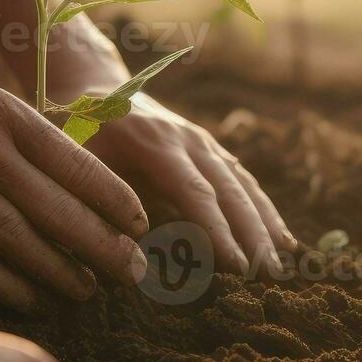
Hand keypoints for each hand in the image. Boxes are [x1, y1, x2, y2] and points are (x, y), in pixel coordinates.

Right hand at [0, 52, 149, 310]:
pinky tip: (34, 300)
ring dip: (63, 275)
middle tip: (134, 272)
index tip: (141, 226)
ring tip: (90, 292)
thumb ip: (25, 132)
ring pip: (24, 244)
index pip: (80, 166)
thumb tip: (76, 173)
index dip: (117, 202)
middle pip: (61, 213)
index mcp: (8, 115)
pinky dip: (10, 286)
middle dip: (106, 249)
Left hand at [84, 94, 295, 273]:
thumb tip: (127, 251)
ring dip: (266, 224)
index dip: (217, 232)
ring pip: (243, 185)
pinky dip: (265, 211)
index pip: (195, 193)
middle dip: (252, 234)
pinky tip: (283, 239)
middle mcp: (188, 139)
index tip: (237, 267)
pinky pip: (243, 181)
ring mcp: (203, 142)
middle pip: (229, 190)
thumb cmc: (77, 130)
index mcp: (155, 143)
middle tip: (269, 275)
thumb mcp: (77, 158)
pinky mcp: (210, 149)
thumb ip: (100, 199)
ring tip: (284, 262)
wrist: (92, 86)